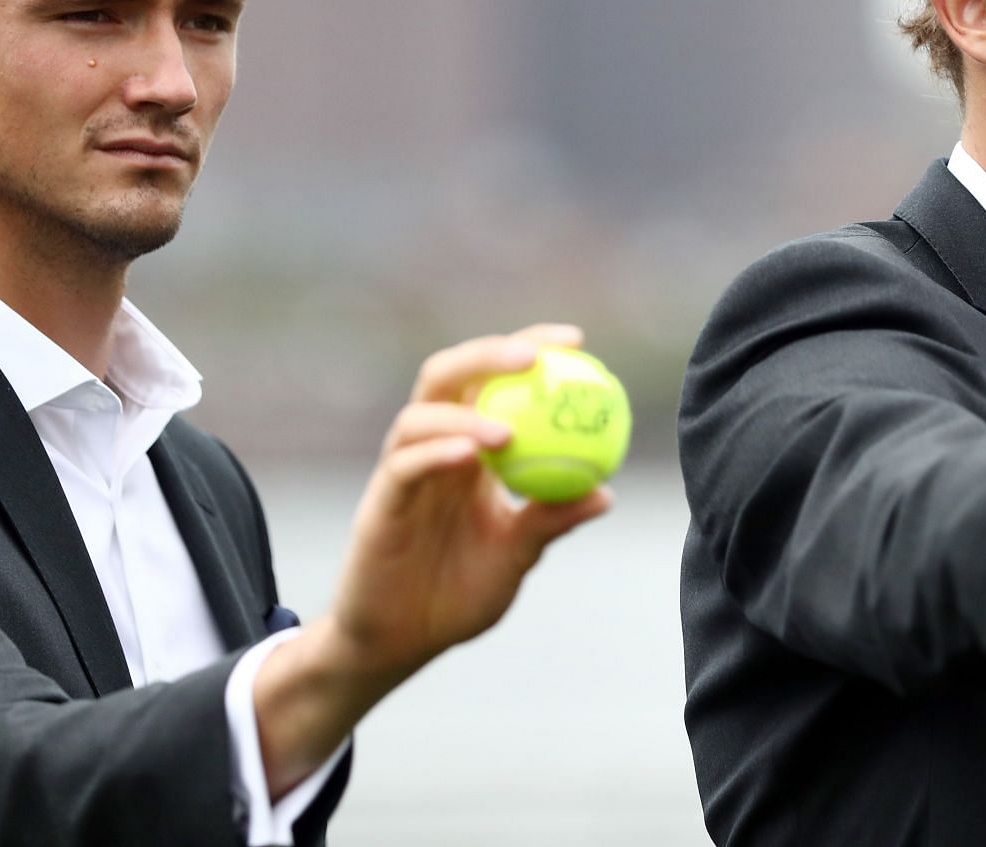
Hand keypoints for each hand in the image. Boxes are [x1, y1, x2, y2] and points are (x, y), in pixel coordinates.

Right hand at [254, 324, 610, 792]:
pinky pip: (404, 467)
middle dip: (488, 353)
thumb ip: (550, 521)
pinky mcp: (380, 503)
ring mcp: (402, 472)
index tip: (576, 341)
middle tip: (534, 356)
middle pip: (449, 375)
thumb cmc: (455, 596)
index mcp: (470, 450)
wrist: (398, 644)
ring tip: (507, 430)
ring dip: (464, 413)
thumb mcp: (516, 556)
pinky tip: (470, 457)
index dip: (529, 348)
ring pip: (421, 414)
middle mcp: (433, 448)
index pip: (494, 381)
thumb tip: (605, 494)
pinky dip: (436, 453)